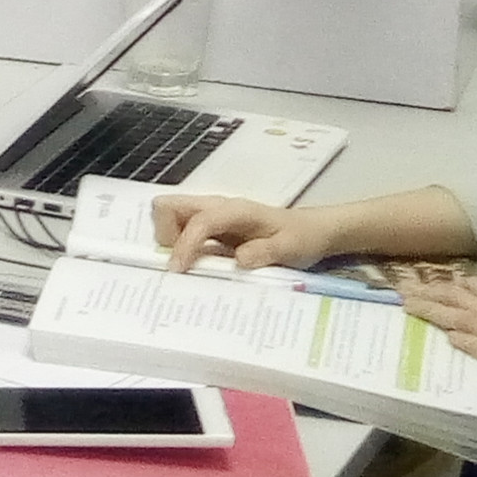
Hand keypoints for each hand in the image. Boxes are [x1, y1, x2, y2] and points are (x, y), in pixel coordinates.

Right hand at [157, 193, 338, 271]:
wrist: (311, 231)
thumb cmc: (301, 237)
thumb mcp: (290, 248)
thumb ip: (265, 252)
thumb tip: (238, 260)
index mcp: (236, 210)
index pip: (199, 221)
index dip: (184, 244)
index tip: (177, 270)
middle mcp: (217, 208)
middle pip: (169, 206)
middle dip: (165, 234)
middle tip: (181, 262)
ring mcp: (210, 217)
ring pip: (169, 217)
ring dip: (169, 241)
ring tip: (187, 265)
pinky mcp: (208, 229)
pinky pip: (179, 231)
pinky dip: (176, 247)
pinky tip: (191, 266)